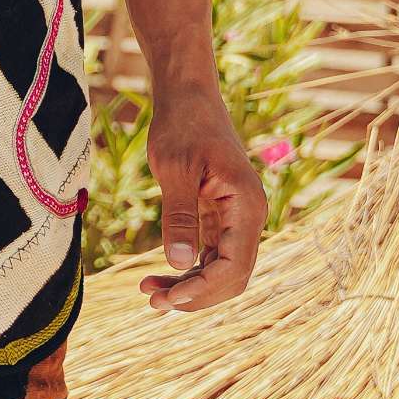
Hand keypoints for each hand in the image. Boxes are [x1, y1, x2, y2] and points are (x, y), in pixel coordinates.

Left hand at [139, 80, 266, 313]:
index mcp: (247, 204)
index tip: (169, 297)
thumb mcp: (174, 169)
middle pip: (233, 276)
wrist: (187, 96)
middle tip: (153, 302)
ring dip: (190, 287)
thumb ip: (179, 216)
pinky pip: (211, 255)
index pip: (234, 265)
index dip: (204, 288)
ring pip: (222, 270)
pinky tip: (159, 278)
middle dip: (196, 295)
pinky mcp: (221, 217)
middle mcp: (249, 216)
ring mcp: (237, 218)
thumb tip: (177, 264)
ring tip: (149, 293)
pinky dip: (188, 270)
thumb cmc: (182, 124)